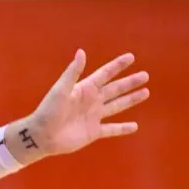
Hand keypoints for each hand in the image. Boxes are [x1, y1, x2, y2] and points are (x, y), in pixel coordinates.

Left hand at [6, 50, 149, 163]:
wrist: (42, 136)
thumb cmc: (48, 111)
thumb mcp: (61, 89)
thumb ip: (72, 72)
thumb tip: (81, 52)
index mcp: (84, 88)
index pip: (105, 74)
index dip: (118, 66)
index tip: (131, 57)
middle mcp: (91, 101)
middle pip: (115, 89)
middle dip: (130, 82)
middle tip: (145, 75)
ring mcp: (93, 116)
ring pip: (117, 105)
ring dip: (131, 100)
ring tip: (145, 93)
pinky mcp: (94, 132)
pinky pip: (112, 129)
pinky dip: (123, 128)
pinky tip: (135, 126)